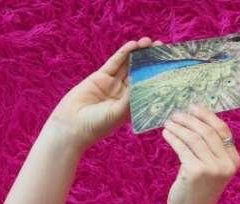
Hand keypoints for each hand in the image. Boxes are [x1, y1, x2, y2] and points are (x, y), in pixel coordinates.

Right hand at [46, 37, 163, 148]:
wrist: (71, 125)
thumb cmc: (97, 125)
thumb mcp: (118, 113)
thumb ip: (130, 98)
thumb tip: (144, 83)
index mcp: (132, 106)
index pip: (148, 87)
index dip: (157, 75)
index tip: (168, 65)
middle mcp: (124, 94)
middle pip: (140, 73)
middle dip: (149, 61)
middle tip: (161, 48)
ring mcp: (112, 85)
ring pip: (127, 66)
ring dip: (138, 54)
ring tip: (148, 42)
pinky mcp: (100, 77)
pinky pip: (114, 63)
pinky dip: (123, 54)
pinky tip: (132, 45)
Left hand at [162, 105, 239, 203]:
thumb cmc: (199, 191)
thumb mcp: (212, 169)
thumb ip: (211, 149)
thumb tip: (196, 119)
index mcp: (234, 161)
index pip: (222, 130)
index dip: (207, 115)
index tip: (193, 107)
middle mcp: (226, 164)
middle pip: (207, 131)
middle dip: (189, 119)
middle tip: (176, 114)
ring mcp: (212, 168)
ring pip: (193, 137)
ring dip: (179, 126)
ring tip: (169, 123)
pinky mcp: (195, 172)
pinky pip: (182, 147)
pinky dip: (173, 137)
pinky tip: (167, 133)